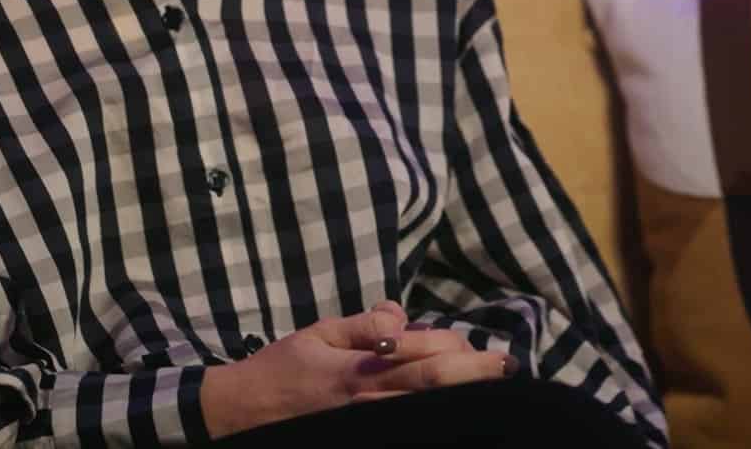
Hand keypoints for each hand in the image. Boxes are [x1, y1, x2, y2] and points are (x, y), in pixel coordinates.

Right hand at [199, 302, 515, 437]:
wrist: (243, 414)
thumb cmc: (281, 369)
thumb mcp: (319, 334)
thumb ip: (363, 325)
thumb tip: (400, 313)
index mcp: (359, 368)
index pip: (420, 354)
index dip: (451, 346)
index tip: (470, 342)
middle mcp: (368, 399)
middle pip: (432, 385)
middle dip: (474, 374)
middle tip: (507, 367)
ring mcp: (367, 424)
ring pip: (425, 411)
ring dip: (461, 398)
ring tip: (492, 388)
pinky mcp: (362, 435)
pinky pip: (406, 427)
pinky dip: (434, 418)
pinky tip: (455, 414)